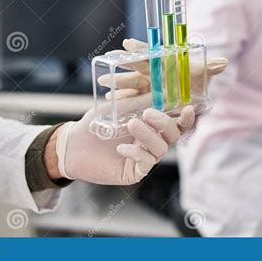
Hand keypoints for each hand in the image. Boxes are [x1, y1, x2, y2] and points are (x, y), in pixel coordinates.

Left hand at [45, 104, 194, 184]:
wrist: (73, 144)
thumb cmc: (95, 123)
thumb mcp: (117, 106)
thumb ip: (137, 100)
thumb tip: (157, 89)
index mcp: (152, 124)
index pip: (176, 121)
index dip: (186, 117)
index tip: (188, 108)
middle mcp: (152, 141)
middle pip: (173, 134)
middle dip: (165, 123)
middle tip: (149, 113)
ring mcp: (145, 157)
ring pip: (161, 148)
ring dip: (149, 135)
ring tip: (131, 125)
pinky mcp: (135, 171)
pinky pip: (145, 164)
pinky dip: (136, 153)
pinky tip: (121, 148)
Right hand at [98, 38, 227, 99]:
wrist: (191, 103)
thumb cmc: (195, 86)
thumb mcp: (201, 78)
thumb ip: (209, 69)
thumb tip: (223, 61)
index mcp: (165, 64)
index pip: (151, 53)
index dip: (140, 48)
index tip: (128, 43)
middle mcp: (152, 75)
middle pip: (136, 67)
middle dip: (123, 63)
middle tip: (111, 58)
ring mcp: (144, 88)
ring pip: (129, 83)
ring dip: (116, 82)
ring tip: (103, 80)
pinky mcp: (139, 102)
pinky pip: (127, 99)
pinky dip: (118, 100)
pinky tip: (108, 101)